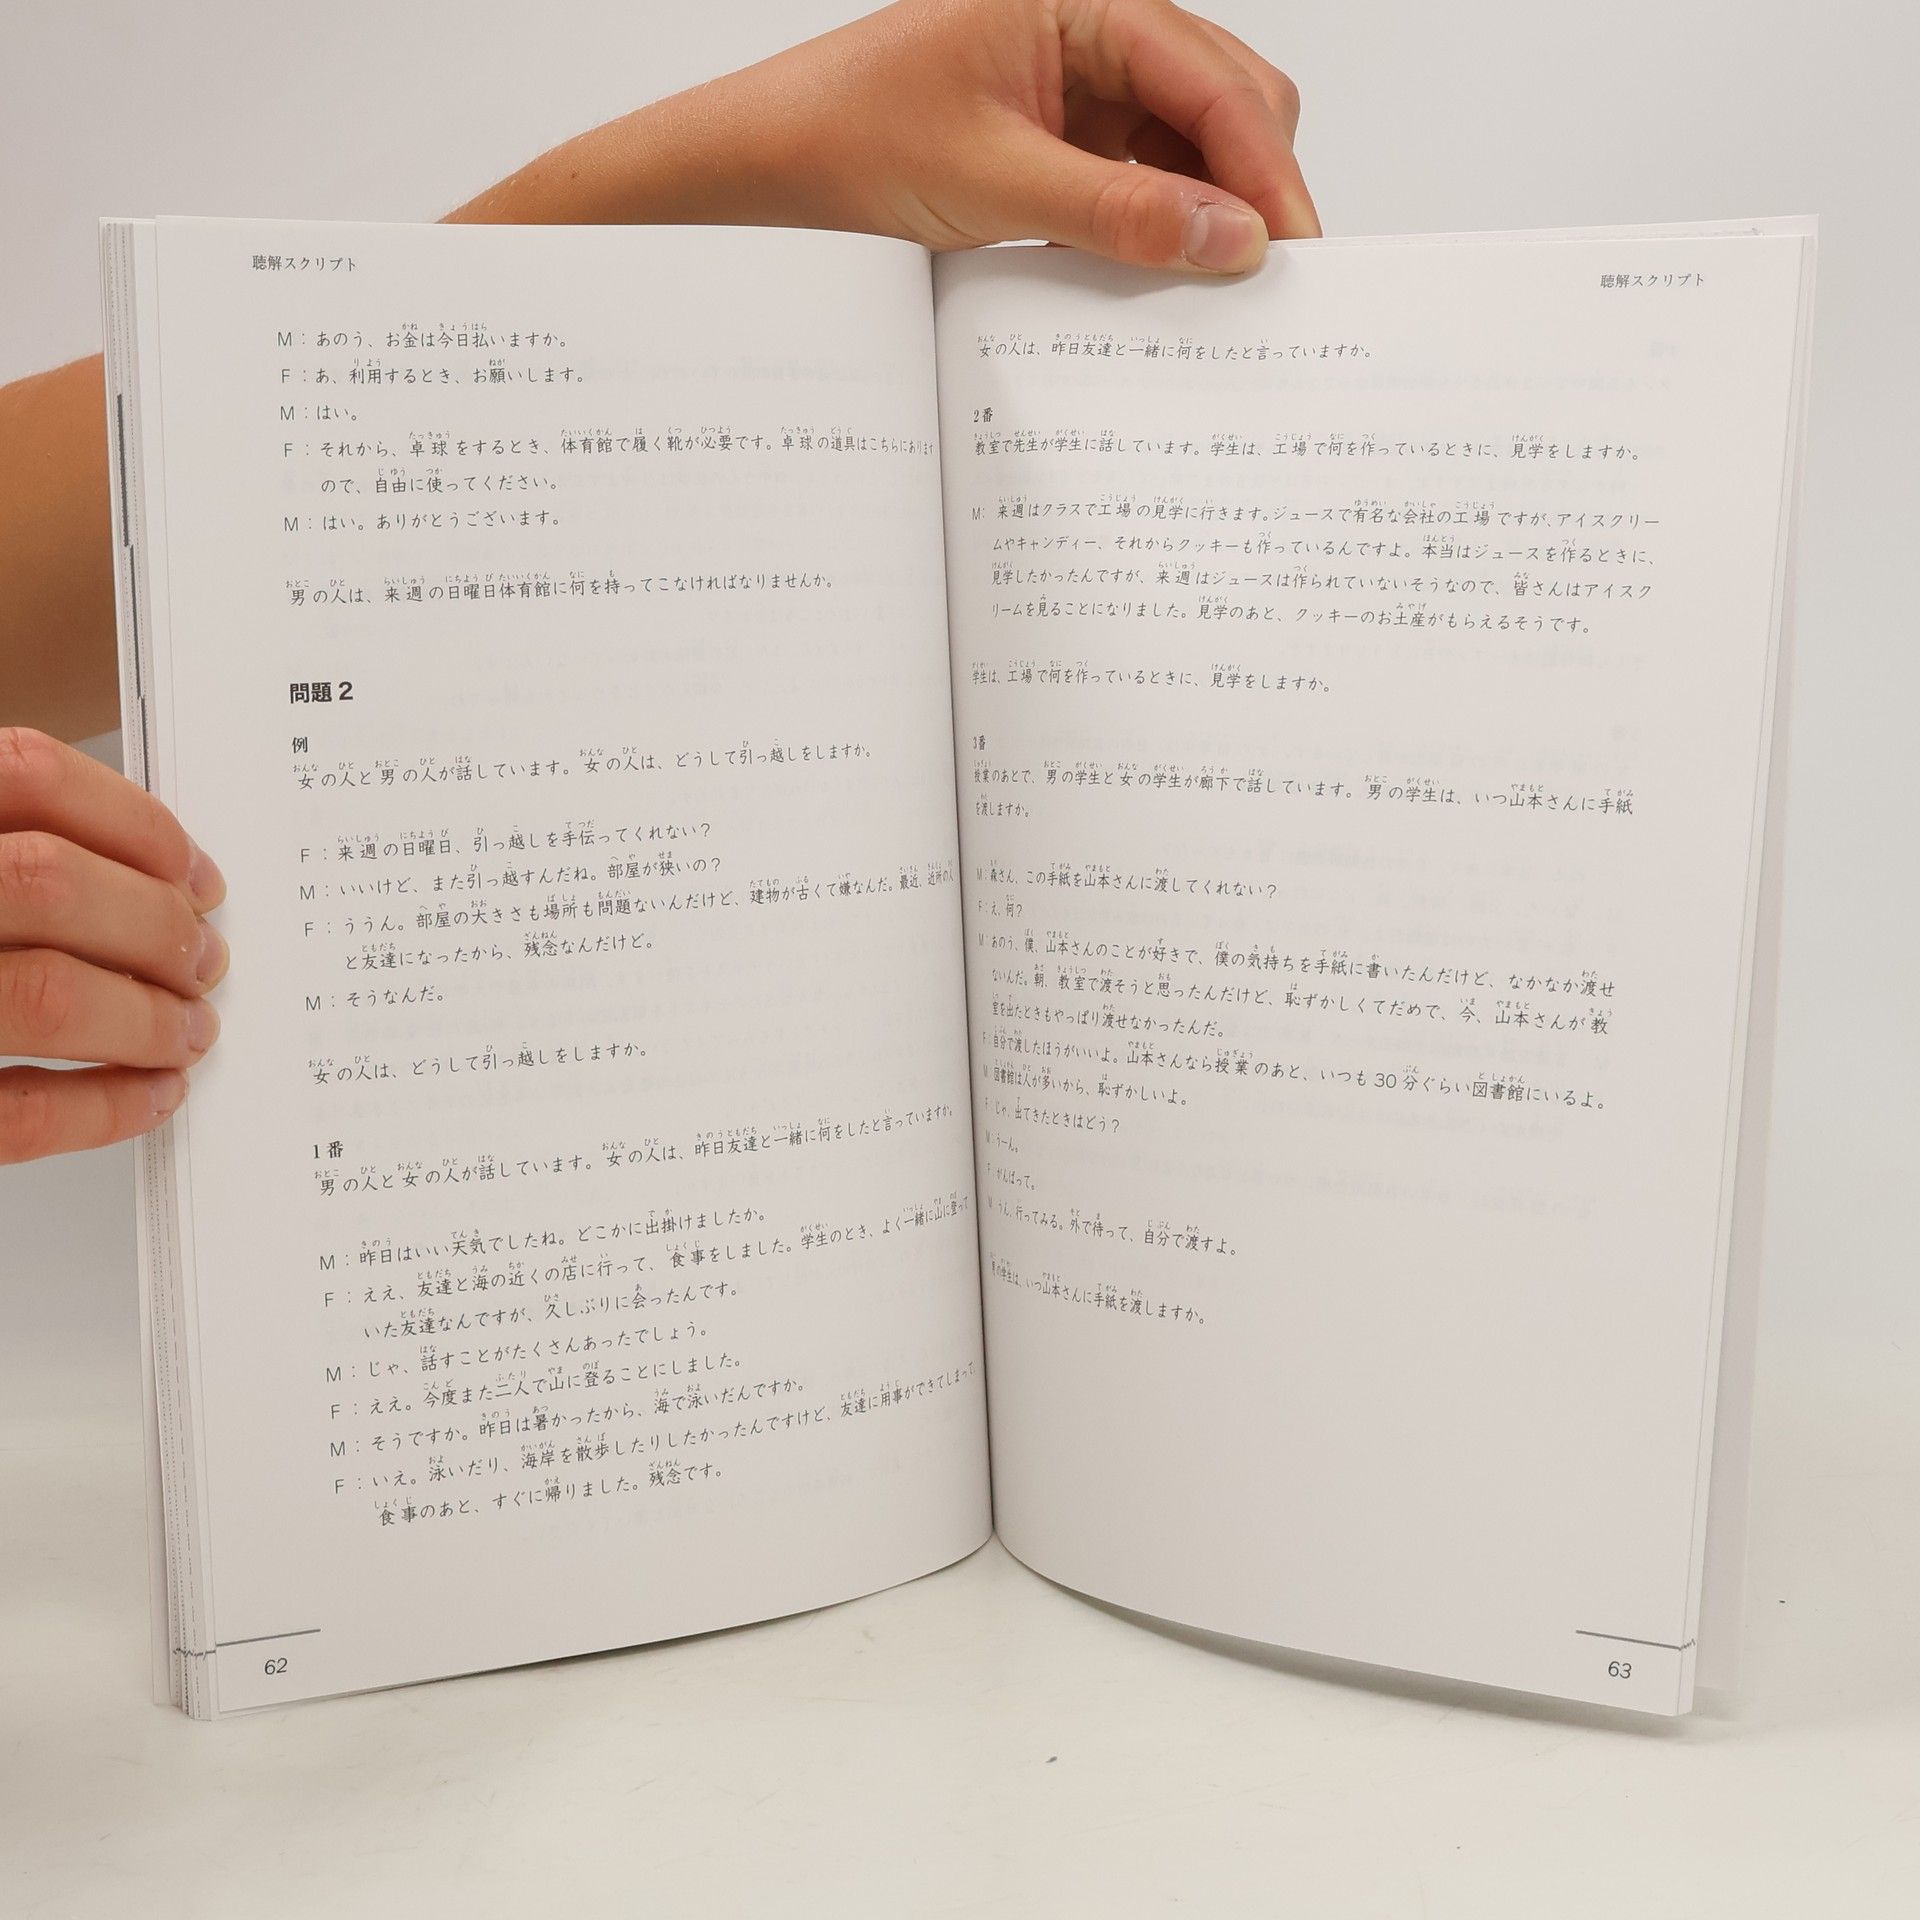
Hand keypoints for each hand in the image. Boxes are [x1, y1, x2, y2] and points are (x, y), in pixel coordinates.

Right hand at [0, 727, 225, 1163]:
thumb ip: (1, 841)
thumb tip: (137, 872)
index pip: (28, 774)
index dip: (137, 825)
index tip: (195, 873)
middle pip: (50, 885)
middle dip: (157, 928)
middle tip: (205, 959)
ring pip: (49, 998)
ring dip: (146, 1018)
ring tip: (187, 1029)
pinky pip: (16, 1114)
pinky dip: (103, 1107)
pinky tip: (147, 1095)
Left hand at [452, 0, 1318, 273]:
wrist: (769, 166)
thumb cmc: (852, 135)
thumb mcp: (995, 180)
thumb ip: (1122, 209)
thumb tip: (1230, 239)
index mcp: (1084, 0)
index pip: (1217, 82)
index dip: (1267, 172)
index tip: (1296, 253)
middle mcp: (1096, 32)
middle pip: (1229, 106)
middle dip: (1255, 191)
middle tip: (1270, 288)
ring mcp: (1085, 89)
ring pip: (1195, 150)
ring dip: (1210, 218)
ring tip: (1216, 297)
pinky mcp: (1067, 142)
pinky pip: (1147, 182)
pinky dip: (1163, 232)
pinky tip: (1162, 282)